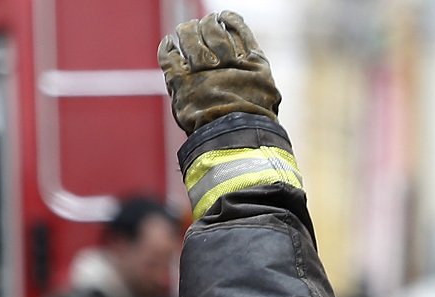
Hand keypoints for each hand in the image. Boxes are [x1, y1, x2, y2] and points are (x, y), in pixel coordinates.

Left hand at [157, 11, 280, 134]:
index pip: (235, 27)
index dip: (228, 20)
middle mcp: (225, 62)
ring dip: (188, 31)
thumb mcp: (266, 90)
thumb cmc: (254, 121)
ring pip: (189, 35)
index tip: (222, 18)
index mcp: (250, 62)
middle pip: (211, 28)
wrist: (236, 141)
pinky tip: (170, 42)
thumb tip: (243, 44)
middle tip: (203, 24)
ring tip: (187, 30)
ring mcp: (201, 70)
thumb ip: (256, 67)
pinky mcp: (180, 81)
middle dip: (207, 25)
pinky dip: (168, 46)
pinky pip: (168, 55)